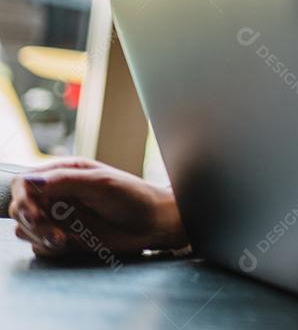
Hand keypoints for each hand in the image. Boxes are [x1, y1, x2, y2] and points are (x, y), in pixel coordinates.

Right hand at [9, 157, 186, 258]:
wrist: (153, 224)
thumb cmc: (133, 197)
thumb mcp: (100, 183)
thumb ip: (64, 181)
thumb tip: (28, 181)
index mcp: (64, 174)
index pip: (24, 183)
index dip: (23, 198)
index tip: (34, 213)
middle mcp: (57, 195)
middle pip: (20, 208)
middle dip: (31, 222)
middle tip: (53, 233)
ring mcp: (59, 218)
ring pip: (25, 229)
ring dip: (39, 236)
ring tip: (64, 240)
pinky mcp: (63, 238)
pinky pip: (39, 247)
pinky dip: (50, 248)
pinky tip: (71, 244)